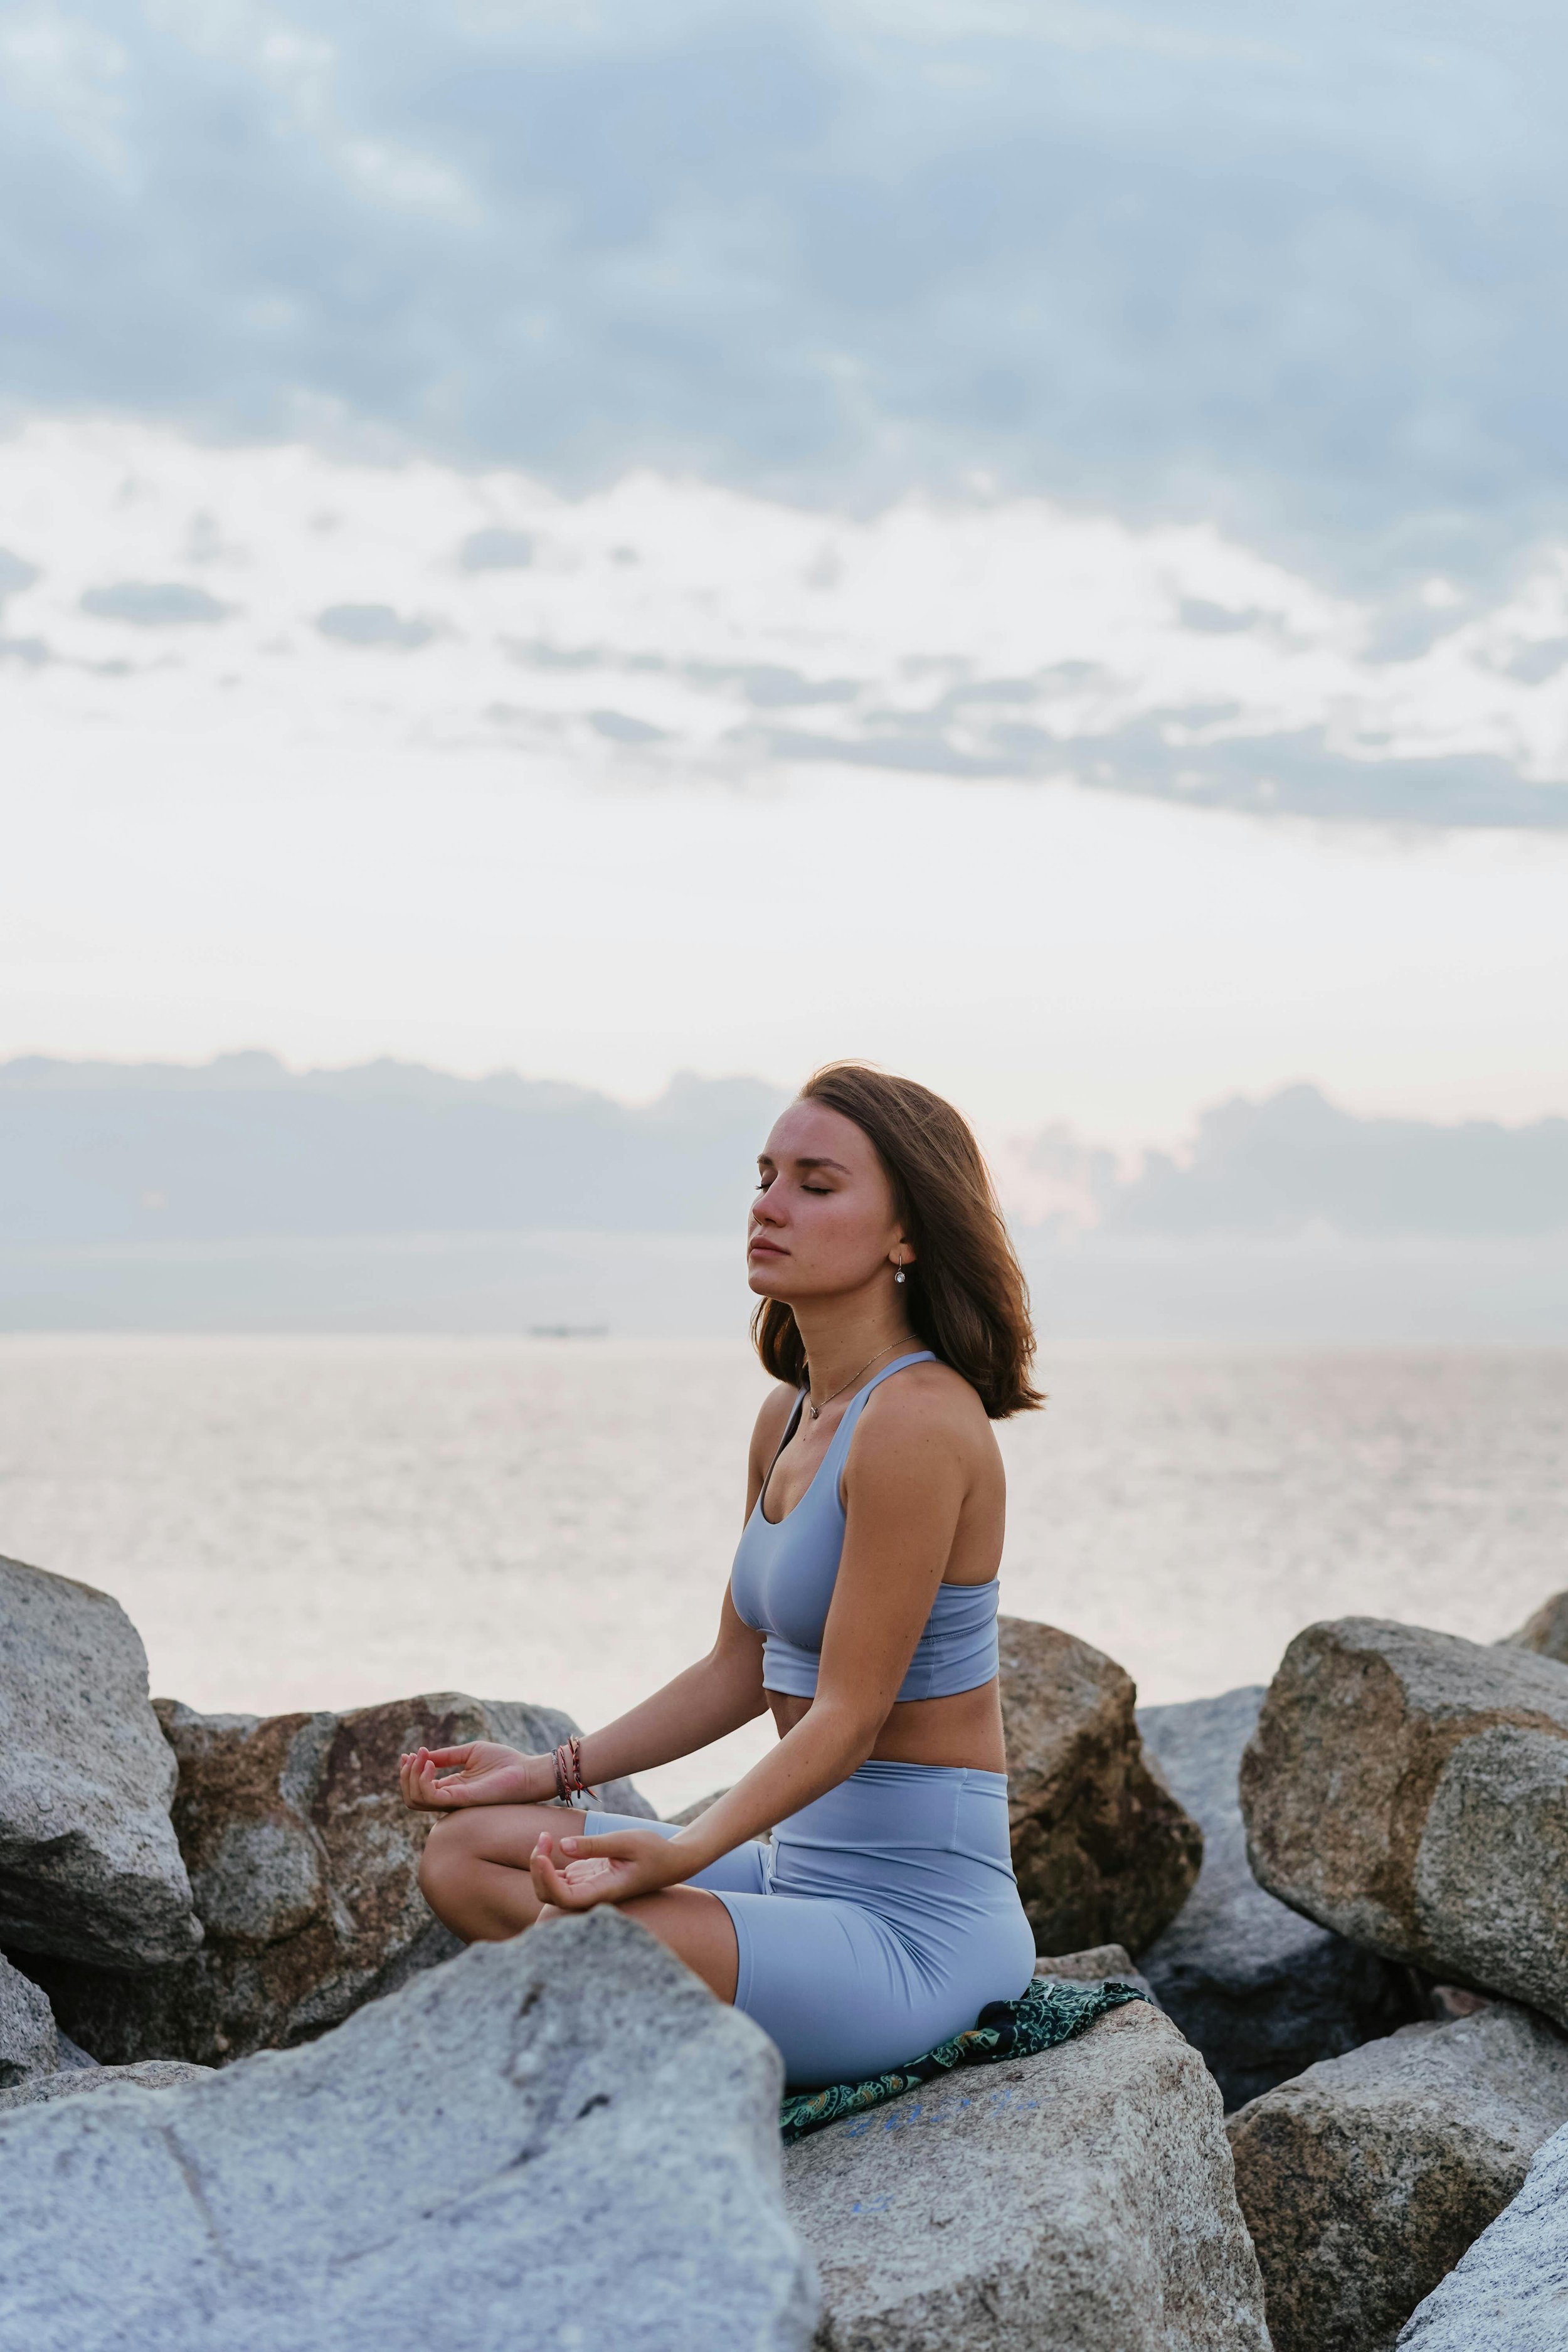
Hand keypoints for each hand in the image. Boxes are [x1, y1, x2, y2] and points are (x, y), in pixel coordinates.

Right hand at [397, 1740, 553, 1810]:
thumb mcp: (470, 1752)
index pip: (419, 1788)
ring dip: (412, 1776)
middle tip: (412, 1756)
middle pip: (412, 1798)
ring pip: (416, 1800)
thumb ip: (447, 1756)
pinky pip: (431, 1798)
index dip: (408, 1772)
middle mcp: (449, 1799)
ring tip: (422, 1758)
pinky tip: (430, 1764)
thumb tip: (424, 1755)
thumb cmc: (504, 1762)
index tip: (407, 1754)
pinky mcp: (462, 1800)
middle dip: (406, 1775)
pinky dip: (423, 1780)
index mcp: (451, 1788)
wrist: (527, 1772)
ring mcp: (454, 1802)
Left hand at [529, 1827, 687, 1913]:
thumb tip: (562, 1845)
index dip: (547, 1880)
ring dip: (540, 1865)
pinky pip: (556, 1878)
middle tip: (544, 1836)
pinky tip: (551, 1842)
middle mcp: (591, 1895)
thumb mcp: (627, 1841)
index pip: (565, 1898)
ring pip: (550, 1888)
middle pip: (550, 1896)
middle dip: (539, 1869)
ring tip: (545, 1837)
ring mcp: (586, 1887)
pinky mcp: (585, 1877)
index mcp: (603, 1892)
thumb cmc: (654, 1851)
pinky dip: (548, 1863)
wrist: (670, 1860)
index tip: (543, 1854)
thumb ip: (595, 1845)